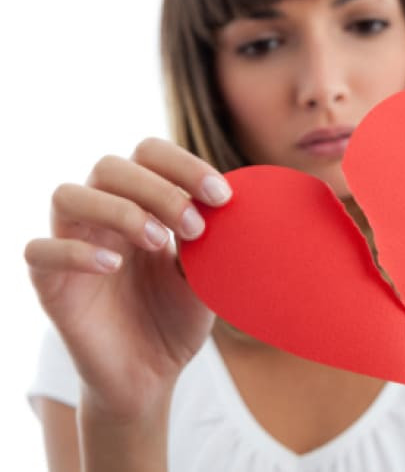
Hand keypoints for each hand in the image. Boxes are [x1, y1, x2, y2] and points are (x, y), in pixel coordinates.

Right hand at [24, 138, 231, 417]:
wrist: (151, 376)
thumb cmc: (177, 319)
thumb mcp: (205, 276)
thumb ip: (213, 240)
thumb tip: (238, 204)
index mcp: (141, 206)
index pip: (148, 155)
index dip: (183, 165)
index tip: (222, 196)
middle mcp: (103, 217)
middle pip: (109, 167)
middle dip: (158, 188)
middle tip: (196, 225)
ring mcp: (73, 245)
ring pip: (68, 196)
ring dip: (119, 210)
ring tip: (160, 242)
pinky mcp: (50, 284)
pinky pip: (40, 251)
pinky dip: (75, 251)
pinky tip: (112, 265)